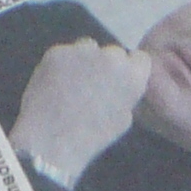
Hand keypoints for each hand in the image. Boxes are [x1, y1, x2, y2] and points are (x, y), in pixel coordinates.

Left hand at [10, 40, 153, 188]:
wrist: (50, 144)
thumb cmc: (90, 138)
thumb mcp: (122, 120)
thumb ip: (127, 95)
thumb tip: (122, 83)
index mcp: (132, 75)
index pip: (139, 59)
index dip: (129, 71)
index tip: (118, 83)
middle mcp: (111, 56)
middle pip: (113, 53)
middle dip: (106, 66)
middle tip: (92, 87)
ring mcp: (83, 51)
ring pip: (88, 47)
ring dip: (85, 60)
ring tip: (71, 86)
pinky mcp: (57, 51)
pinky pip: (65, 53)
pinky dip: (61, 65)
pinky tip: (54, 85)